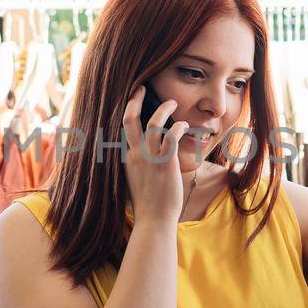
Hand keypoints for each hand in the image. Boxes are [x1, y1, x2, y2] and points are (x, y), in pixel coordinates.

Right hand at [122, 84, 188, 225]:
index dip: (127, 111)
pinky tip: (184, 125)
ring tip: (172, 102)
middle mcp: (135, 154)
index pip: (122, 128)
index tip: (133, 100)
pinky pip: (171, 136)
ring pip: (152, 123)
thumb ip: (137, 165)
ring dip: (163, 109)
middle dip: (135, 98)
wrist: (153, 220)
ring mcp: (149, 158)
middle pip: (129, 118)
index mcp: (127, 158)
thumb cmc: (148, 203)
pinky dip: (178, 126)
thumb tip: (141, 157)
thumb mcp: (135, 181)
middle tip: (142, 86)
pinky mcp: (165, 163)